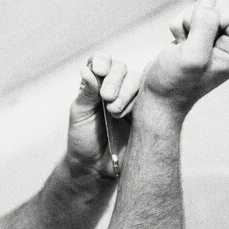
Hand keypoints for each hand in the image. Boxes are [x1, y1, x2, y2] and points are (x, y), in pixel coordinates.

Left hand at [66, 52, 141, 178]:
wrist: (97, 167)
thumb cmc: (84, 140)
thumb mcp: (80, 114)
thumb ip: (86, 92)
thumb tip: (87, 69)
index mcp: (95, 84)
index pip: (101, 62)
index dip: (103, 61)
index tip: (100, 70)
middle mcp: (114, 87)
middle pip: (120, 68)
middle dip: (114, 79)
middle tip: (106, 98)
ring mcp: (130, 99)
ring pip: (136, 80)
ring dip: (126, 92)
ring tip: (115, 113)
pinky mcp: (144, 111)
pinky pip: (148, 96)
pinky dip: (137, 101)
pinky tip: (129, 114)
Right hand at [141, 0, 228, 117]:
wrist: (158, 97)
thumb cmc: (174, 83)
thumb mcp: (191, 56)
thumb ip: (204, 26)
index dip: (214, 16)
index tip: (199, 38)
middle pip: (223, 2)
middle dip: (200, 15)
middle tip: (190, 40)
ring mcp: (215, 38)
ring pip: (206, 5)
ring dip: (188, 20)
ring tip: (183, 44)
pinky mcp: (199, 35)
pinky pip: (192, 13)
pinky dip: (180, 25)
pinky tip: (179, 44)